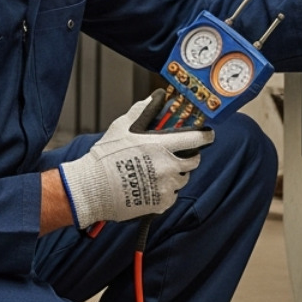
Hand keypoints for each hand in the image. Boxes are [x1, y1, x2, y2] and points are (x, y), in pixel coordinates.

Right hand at [58, 91, 214, 228]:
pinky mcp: (161, 203)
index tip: (207, 135)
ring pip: (182, 179)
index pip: (196, 139)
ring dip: (175, 174)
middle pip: (194, 161)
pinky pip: (172, 196)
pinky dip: (166, 191)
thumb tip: (156, 97)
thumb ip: (144, 110)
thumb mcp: (123, 126)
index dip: (205, 135)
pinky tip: (150, 186)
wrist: (93, 187)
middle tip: (177, 155)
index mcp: (162, 145)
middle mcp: (168, 166)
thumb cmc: (106, 156)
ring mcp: (166, 186)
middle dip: (189, 156)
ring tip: (156, 172)